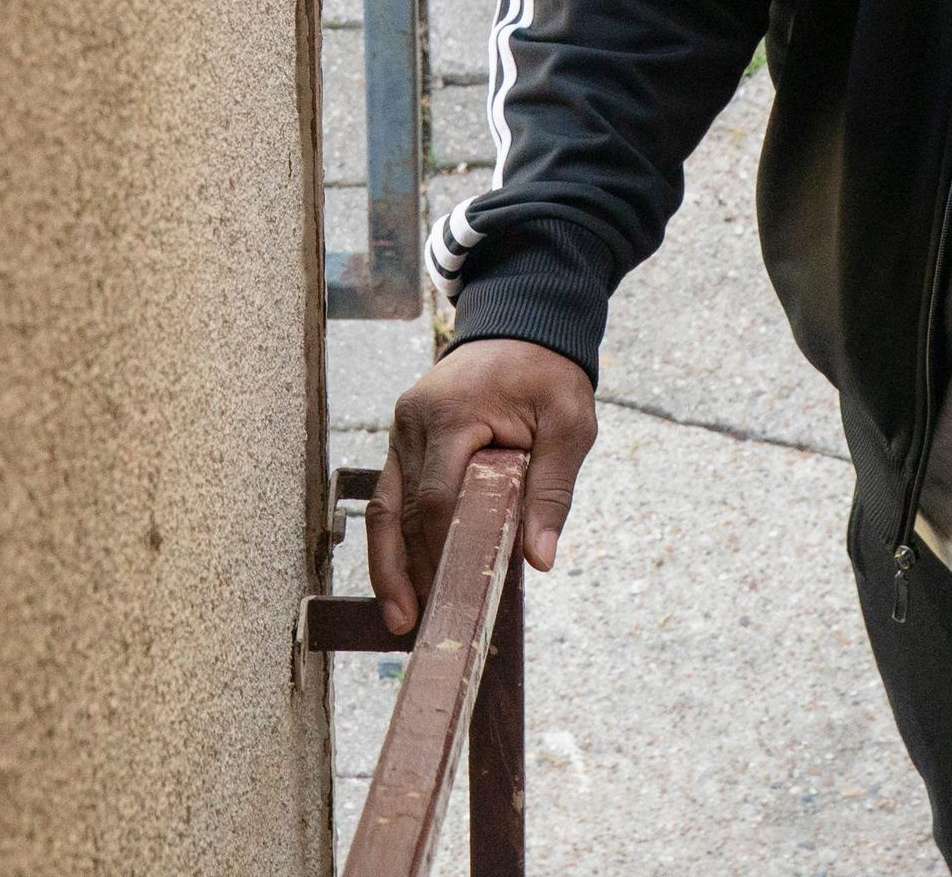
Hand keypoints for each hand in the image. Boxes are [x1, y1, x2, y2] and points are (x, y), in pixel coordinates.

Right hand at [367, 337, 596, 635]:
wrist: (523, 325)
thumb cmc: (549, 376)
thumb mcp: (569, 426)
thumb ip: (552, 491)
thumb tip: (540, 560)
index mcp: (453, 415)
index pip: (438, 499)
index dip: (443, 552)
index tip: (455, 596)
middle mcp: (414, 422)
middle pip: (400, 511)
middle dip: (406, 572)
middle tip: (415, 626)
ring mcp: (402, 430)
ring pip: (383, 507)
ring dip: (387, 564)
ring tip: (399, 616)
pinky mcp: (404, 439)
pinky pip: (391, 495)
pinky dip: (394, 538)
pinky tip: (402, 577)